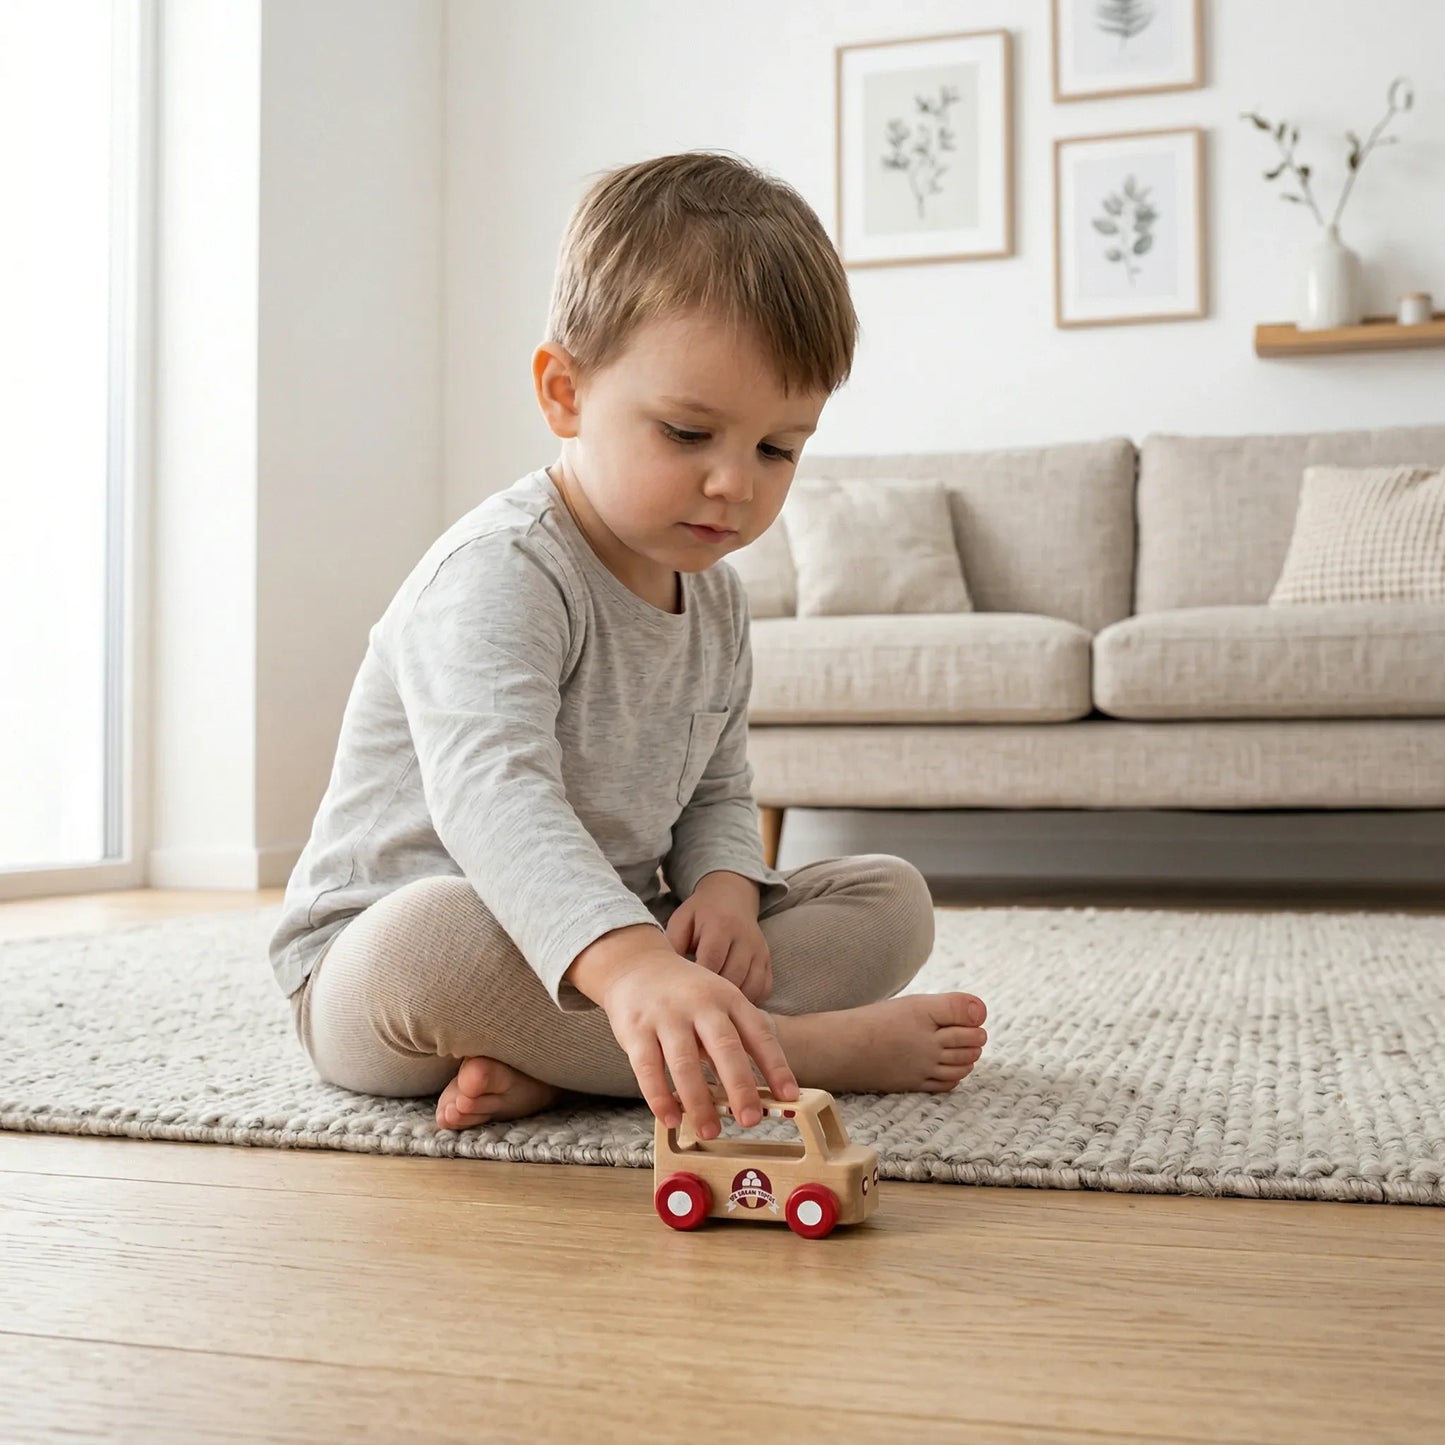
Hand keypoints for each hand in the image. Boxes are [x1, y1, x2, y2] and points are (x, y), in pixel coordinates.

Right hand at [564, 928, 797, 1139]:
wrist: (635, 964)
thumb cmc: (685, 993)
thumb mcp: (717, 1002)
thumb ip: (734, 1039)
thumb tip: (754, 1092)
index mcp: (728, 998)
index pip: (758, 1033)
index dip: (776, 1065)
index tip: (789, 1095)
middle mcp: (700, 1004)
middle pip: (724, 1047)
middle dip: (740, 1086)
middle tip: (751, 1120)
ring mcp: (666, 1016)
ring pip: (685, 1062)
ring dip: (699, 1101)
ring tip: (710, 1131)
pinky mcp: (636, 1029)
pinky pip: (648, 1068)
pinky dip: (660, 1097)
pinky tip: (671, 1119)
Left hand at [666, 874, 772, 1003]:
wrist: (732, 896)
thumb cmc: (701, 913)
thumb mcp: (682, 920)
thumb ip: (674, 945)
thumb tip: (669, 976)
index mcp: (720, 925)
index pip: (712, 959)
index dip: (700, 980)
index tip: (686, 995)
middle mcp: (745, 938)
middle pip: (733, 976)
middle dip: (716, 995)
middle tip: (700, 1006)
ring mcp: (759, 950)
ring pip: (751, 986)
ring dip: (733, 1001)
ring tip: (715, 1007)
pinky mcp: (767, 960)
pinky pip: (764, 988)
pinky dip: (751, 1000)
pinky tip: (733, 1002)